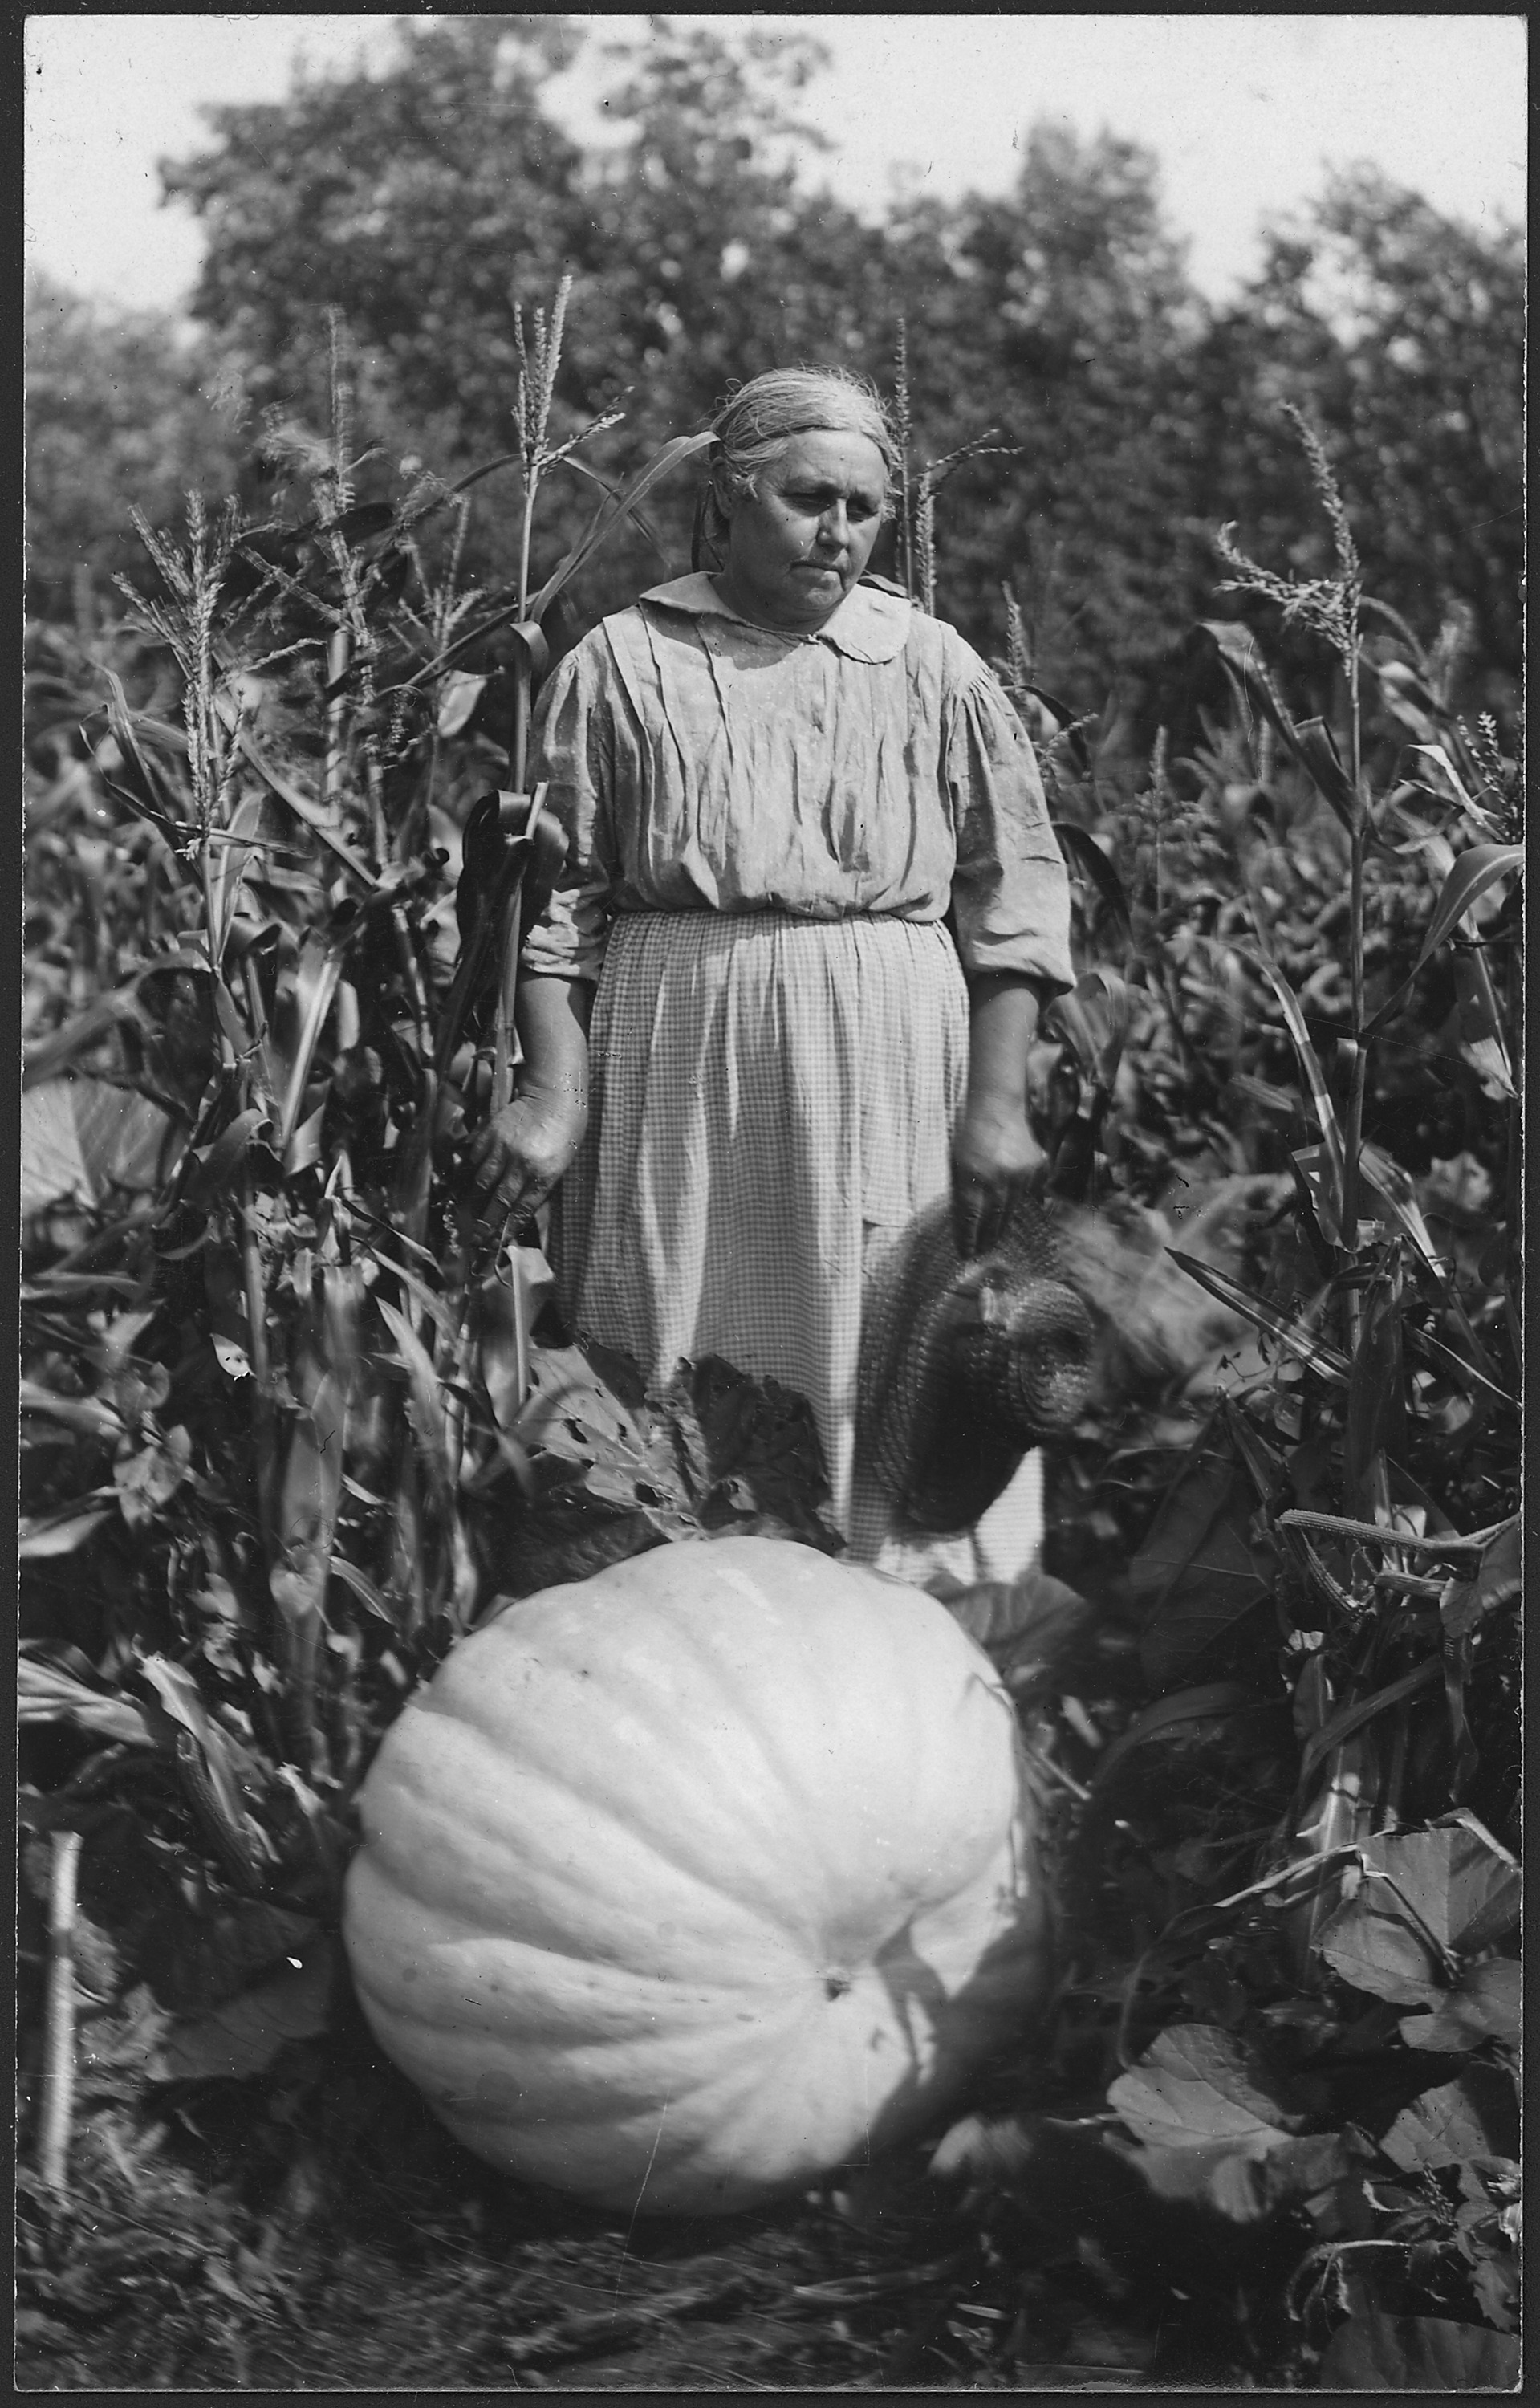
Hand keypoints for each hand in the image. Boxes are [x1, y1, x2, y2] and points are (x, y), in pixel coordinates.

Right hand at [463, 1091, 583, 1232]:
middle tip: (477, 1239)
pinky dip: (470, 1174)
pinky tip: (467, 1184)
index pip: (523, 1209)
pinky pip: (475, 1160)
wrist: (553, 1096)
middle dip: (486, 1224)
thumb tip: (519, 1206)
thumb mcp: (560, 1163)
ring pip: (483, 1182)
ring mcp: (503, 1148)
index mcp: (544, 1174)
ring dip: (474, 1203)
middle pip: (499, 1201)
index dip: (508, 1227)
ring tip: (467, 1217)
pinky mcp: (490, 1135)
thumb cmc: (564, 1131)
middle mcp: (522, 1164)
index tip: (498, 1241)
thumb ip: (540, 1184)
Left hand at [951, 1095, 1046, 1258]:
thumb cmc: (970, 1135)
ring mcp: (1019, 1175)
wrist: (998, 1107)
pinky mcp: (1036, 1170)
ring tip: (994, 1240)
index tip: (966, 1255)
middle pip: (992, 1219)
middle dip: (985, 1239)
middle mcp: (997, 1179)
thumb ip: (962, 1192)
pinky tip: (1012, 1206)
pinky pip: (1029, 1194)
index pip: (969, 1218)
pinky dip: (1020, 1202)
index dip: (968, 1239)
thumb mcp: (956, 1163)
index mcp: (971, 1176)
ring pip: (1011, 1211)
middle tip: (981, 1254)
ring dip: (1001, 1227)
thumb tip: (968, 1223)